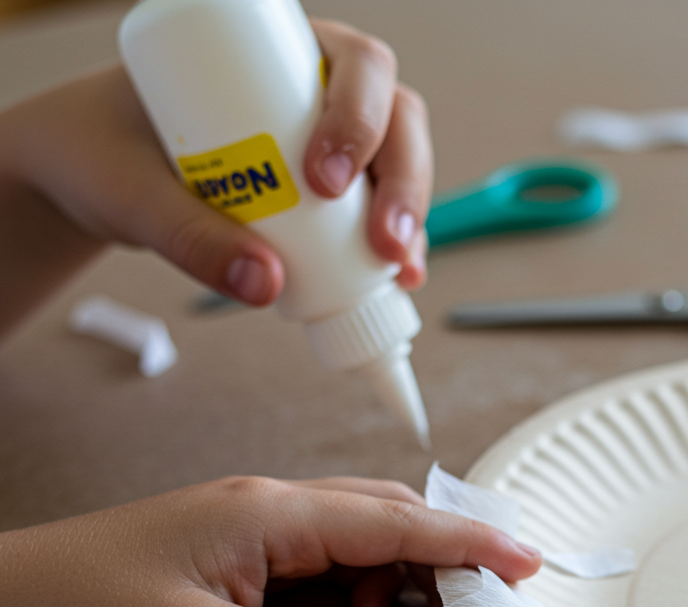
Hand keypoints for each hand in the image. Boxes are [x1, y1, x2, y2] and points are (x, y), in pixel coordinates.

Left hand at [0, 20, 430, 334]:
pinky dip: (397, 245)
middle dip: (402, 178)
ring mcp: (329, 142)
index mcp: (275, 52)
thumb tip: (267, 286)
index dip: (360, 114)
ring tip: (398, 270)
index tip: (325, 180)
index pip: (354, 62)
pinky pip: (379, 211)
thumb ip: (187, 236)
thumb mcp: (131, 192)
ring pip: (399, 163)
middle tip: (381, 242)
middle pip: (396, 116)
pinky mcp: (329, 194)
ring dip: (409, 215)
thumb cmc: (104, 155)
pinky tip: (400, 279)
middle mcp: (316, 90)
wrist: (89, 175)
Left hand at [0, 475, 540, 606]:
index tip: (524, 560)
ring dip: (409, 583)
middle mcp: (276, 509)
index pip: (395, 520)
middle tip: (495, 606)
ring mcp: (265, 529)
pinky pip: (332, 569)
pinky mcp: (253, 556)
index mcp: (270, 513)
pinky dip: (367, 600)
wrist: (13, 601)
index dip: (469, 540)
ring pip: (367, 543)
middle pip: (392, 520)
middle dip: (451, 558)